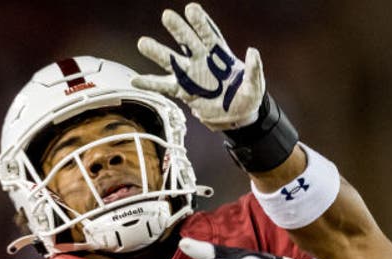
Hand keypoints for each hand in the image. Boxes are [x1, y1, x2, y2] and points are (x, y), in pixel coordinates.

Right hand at [134, 2, 265, 130]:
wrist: (237, 115)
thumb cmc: (247, 97)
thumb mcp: (255, 85)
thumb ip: (254, 70)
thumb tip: (252, 52)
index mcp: (219, 54)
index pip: (208, 34)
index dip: (200, 22)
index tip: (191, 9)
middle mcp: (201, 60)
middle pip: (187, 41)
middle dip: (178, 29)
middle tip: (168, 15)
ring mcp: (190, 75)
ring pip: (171, 60)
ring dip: (157, 52)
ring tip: (143, 43)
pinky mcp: (184, 91)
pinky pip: (164, 86)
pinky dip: (150, 84)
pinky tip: (136, 81)